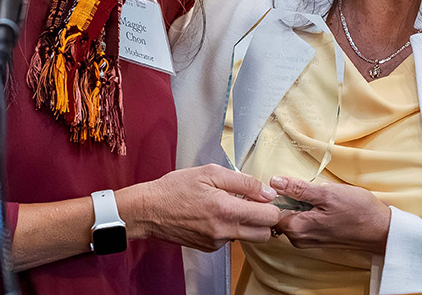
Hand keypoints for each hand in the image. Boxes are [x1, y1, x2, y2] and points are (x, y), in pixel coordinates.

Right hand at [119, 164, 282, 249]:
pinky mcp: (209, 248)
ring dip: (247, 224)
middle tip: (252, 203)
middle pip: (264, 234)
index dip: (271, 205)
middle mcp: (223, 231)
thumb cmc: (176, 188)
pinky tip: (215, 215)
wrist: (149, 210)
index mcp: (226, 210)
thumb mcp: (211, 173)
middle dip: (265, 219)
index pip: (269, 217)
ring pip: (248, 238)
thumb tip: (267, 192)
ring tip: (230, 206)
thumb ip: (244, 182)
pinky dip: (230, 228)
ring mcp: (216, 242)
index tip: (264, 197)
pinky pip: (230, 239)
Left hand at [271, 176, 390, 254]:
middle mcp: (299, 239)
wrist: (380, 230)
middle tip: (308, 188)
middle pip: (281, 213)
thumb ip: (298, 189)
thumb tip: (275, 181)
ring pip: (294, 216)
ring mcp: (308, 240)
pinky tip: (325, 205)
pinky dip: (311, 210)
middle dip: (290, 198)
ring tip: (320, 196)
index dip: (275, 195)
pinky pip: (305, 221)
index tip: (287, 184)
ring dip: (302, 203)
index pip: (270, 211)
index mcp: (297, 228)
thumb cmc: (357, 211)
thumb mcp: (327, 193)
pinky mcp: (318, 239)